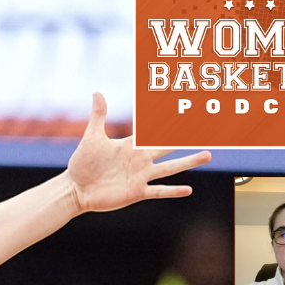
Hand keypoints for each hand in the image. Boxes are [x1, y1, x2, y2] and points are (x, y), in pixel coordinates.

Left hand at [65, 93, 210, 213]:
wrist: (76, 189)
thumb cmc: (83, 163)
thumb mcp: (92, 137)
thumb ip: (99, 115)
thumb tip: (97, 91)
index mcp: (131, 145)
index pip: (155, 130)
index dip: (170, 121)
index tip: (187, 111)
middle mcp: (140, 159)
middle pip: (168, 147)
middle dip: (186, 139)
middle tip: (206, 130)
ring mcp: (141, 176)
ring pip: (171, 168)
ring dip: (189, 161)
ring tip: (208, 155)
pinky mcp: (137, 193)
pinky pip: (158, 191)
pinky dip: (173, 191)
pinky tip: (188, 189)